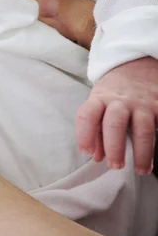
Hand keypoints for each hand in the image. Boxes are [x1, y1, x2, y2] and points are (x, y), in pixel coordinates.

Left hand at [75, 57, 157, 173]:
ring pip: (142, 129)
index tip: (87, 152)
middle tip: (115, 165)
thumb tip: (97, 156)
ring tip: (140, 169)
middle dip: (114, 147)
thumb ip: (96, 130)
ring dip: (141, 153)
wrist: (136, 66)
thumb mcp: (99, 104)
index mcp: (100, 99)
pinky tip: (155, 159)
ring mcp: (142, 104)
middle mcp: (121, 101)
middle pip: (114, 123)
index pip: (87, 115)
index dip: (84, 135)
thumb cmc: (113, 93)